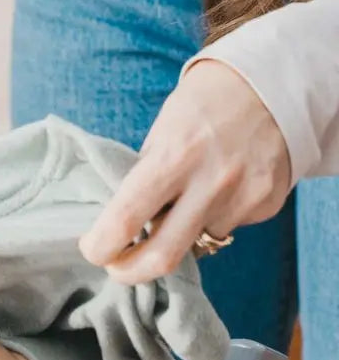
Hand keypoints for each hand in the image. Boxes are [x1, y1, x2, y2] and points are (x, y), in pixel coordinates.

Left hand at [79, 59, 290, 283]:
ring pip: (197, 242)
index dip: (101, 245)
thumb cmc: (201, 107)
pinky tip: (216, 188)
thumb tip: (124, 222)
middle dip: (131, 272)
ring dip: (179, 233)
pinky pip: (226, 227)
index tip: (92, 250)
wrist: (268, 87)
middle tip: (116, 268)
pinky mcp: (266, 205)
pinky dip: (210, 218)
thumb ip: (147, 176)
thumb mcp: (163, 130)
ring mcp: (243, 197)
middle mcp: (210, 182)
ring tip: (181, 200)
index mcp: (173, 156)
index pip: (126, 217)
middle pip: (163, 256)